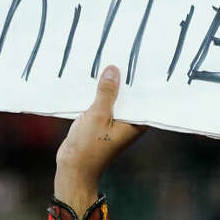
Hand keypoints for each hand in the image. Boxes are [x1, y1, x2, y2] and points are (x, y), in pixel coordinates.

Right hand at [54, 66, 143, 213]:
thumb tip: (114, 70)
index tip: (144, 58)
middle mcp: (130, 121)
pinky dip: (101, 92)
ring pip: (116, 97)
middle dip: (126, 77)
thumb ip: (106, 93)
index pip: (145, 96)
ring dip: (111, 84)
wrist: (73, 168)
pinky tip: (96, 77)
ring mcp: (116, 122)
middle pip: (131, 95)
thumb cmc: (89, 148)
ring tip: (111, 57)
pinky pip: (105, 102)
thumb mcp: (98, 115)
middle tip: (126, 50)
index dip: (144, 78)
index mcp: (136, 123)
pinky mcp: (103, 122)